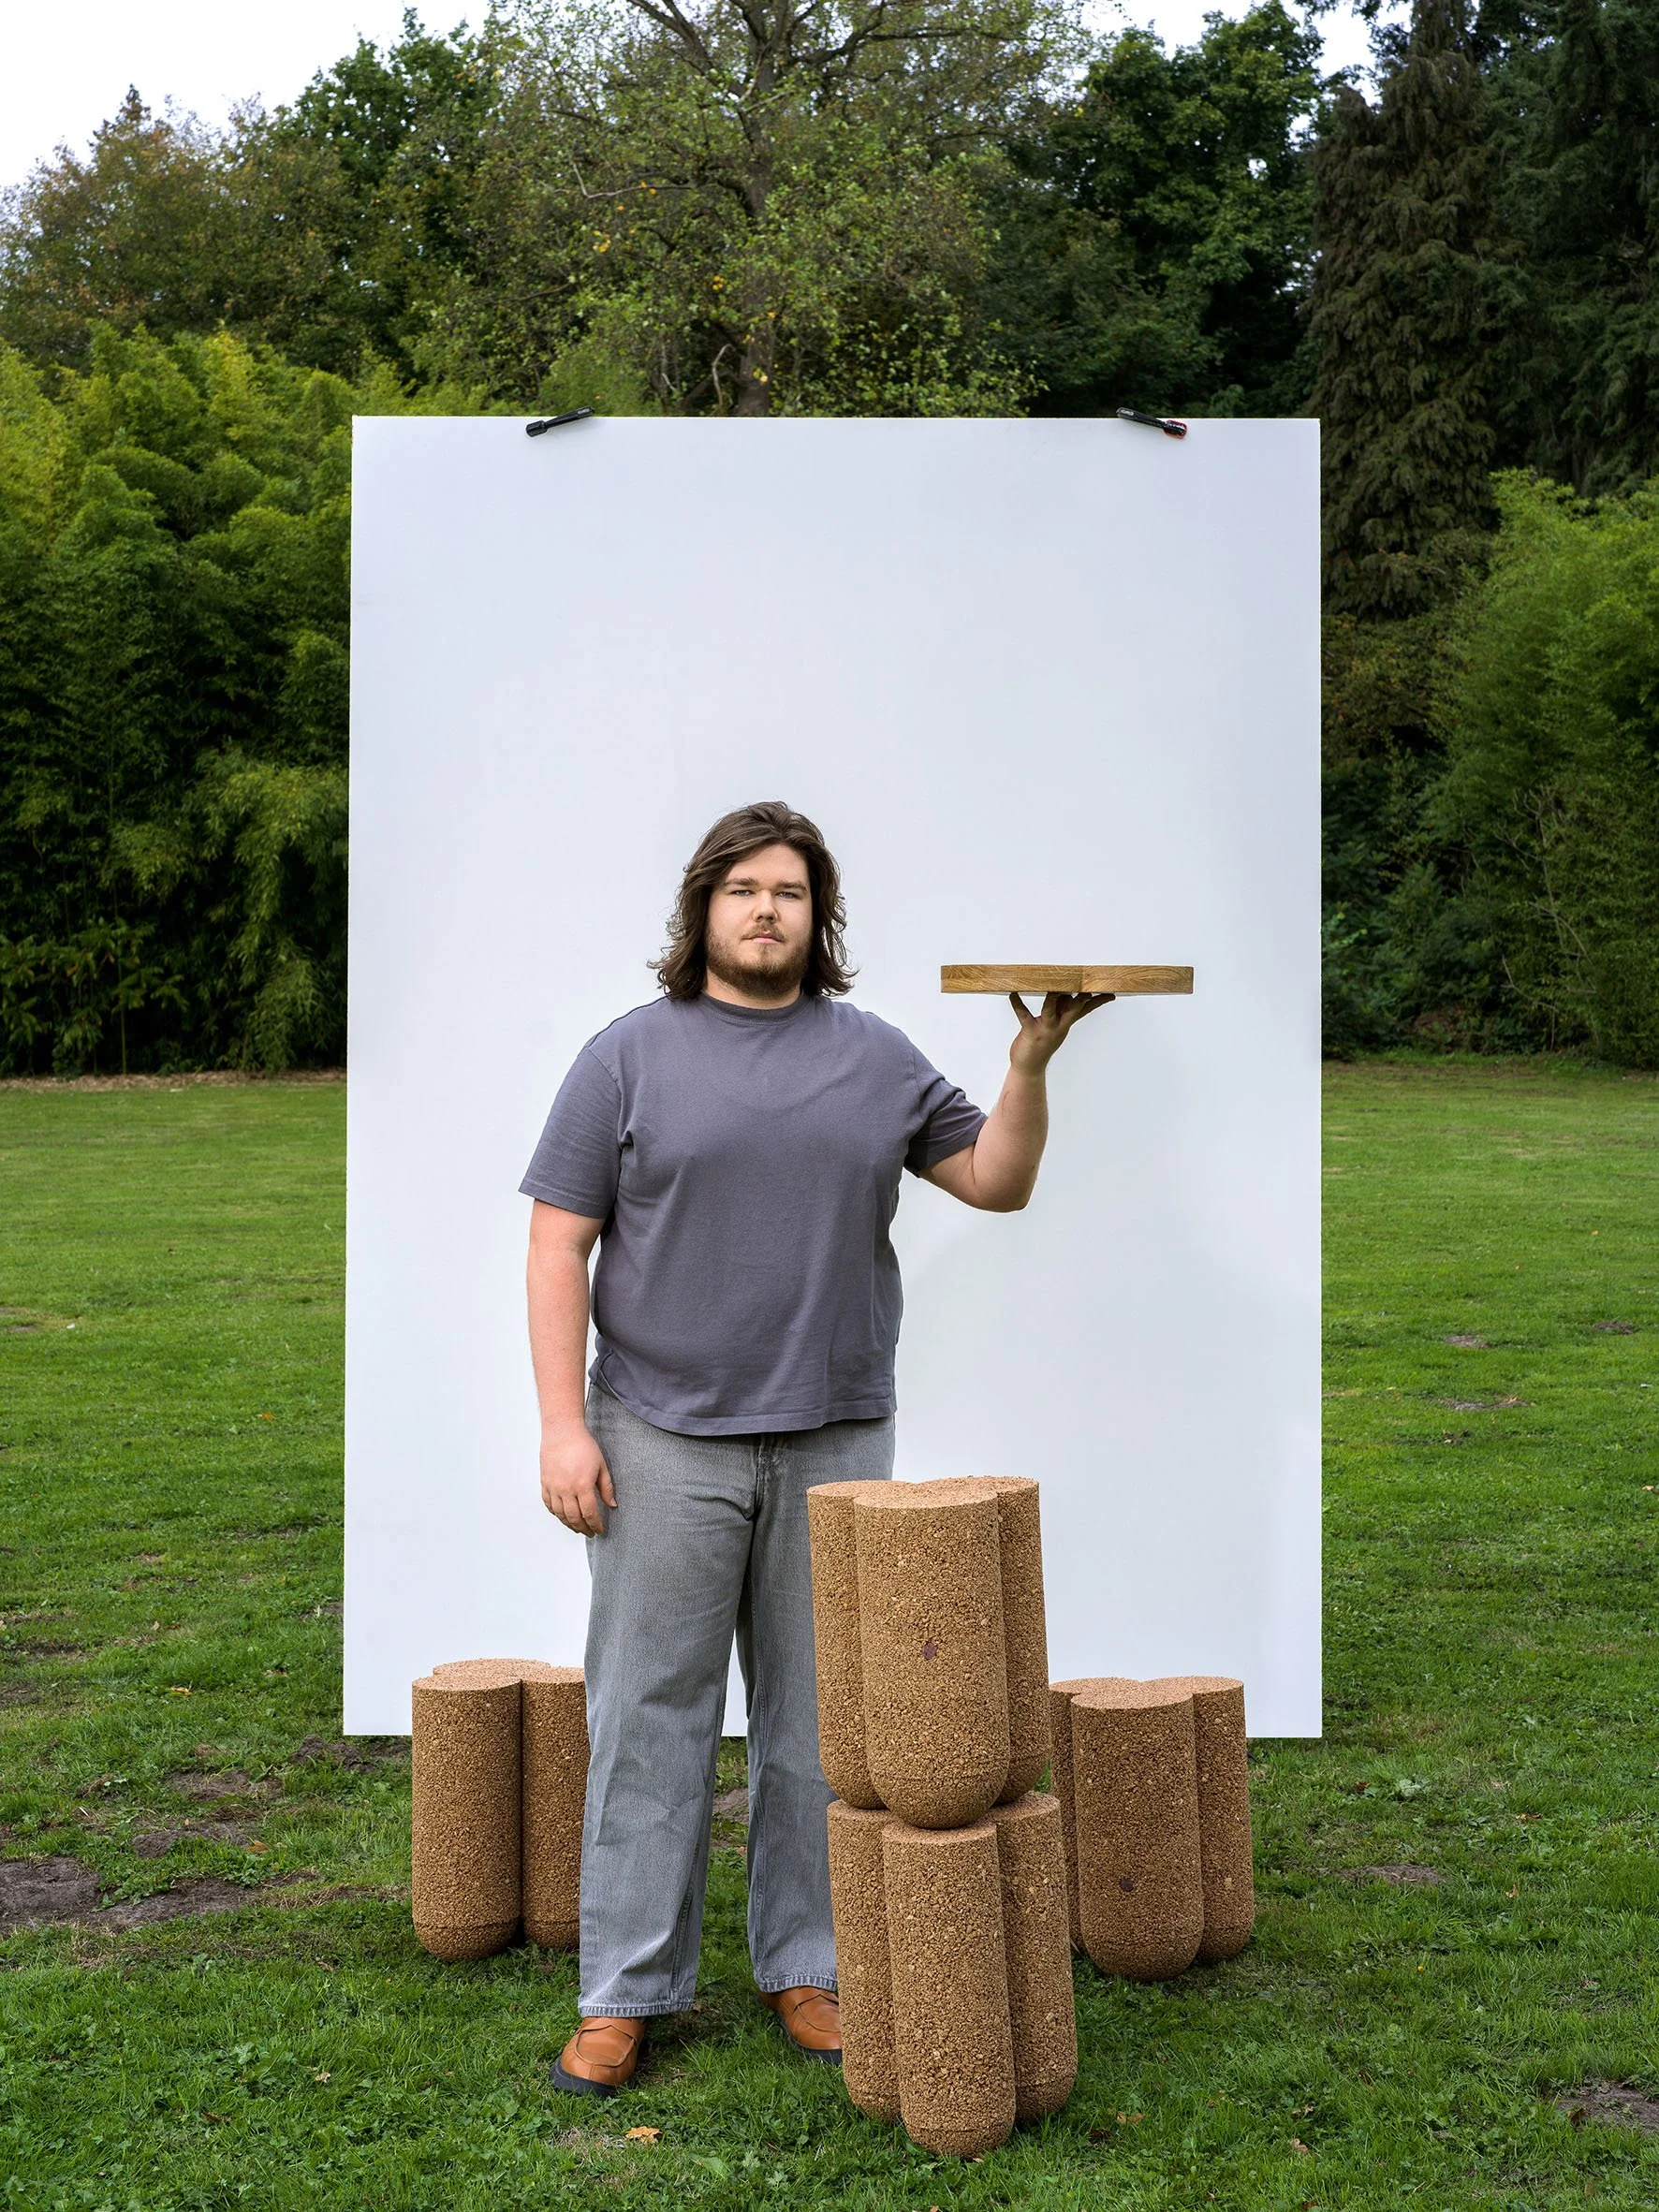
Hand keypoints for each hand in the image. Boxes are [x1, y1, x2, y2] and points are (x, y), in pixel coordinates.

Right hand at [540, 1421, 617, 1535]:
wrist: (562, 1432)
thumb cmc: (583, 1446)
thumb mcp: (601, 1466)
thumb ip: (606, 1487)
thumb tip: (612, 1504)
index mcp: (582, 1485)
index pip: (589, 1513)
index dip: (595, 1525)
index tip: (599, 1530)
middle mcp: (566, 1489)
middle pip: (574, 1517)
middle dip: (583, 1528)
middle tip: (589, 1533)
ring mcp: (554, 1487)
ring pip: (560, 1514)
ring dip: (569, 1524)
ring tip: (577, 1528)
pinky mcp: (545, 1483)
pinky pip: (549, 1504)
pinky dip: (556, 1514)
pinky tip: (562, 1516)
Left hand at [1007, 990, 1112, 1072]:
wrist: (1029, 1067)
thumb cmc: (1041, 1043)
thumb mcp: (1055, 1026)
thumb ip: (1060, 1010)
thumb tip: (1064, 992)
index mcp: (1065, 1023)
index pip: (1085, 1010)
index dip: (1098, 1002)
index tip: (1110, 993)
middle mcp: (1058, 1026)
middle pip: (1073, 1008)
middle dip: (1080, 997)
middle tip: (1087, 985)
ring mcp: (1045, 1029)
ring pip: (1050, 1009)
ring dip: (1052, 998)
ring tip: (1052, 986)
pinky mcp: (1030, 1031)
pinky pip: (1023, 1015)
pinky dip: (1017, 1004)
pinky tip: (1013, 994)